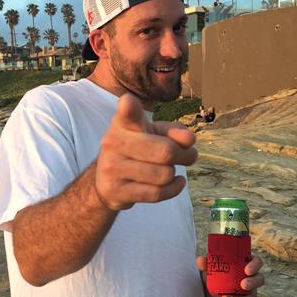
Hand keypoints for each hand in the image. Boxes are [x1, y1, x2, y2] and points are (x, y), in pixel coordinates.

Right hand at [95, 93, 197, 210]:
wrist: (107, 181)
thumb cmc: (138, 150)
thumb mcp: (155, 134)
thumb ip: (174, 132)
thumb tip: (190, 140)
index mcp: (123, 122)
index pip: (128, 114)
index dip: (129, 108)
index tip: (128, 103)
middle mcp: (113, 142)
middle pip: (166, 152)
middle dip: (185, 156)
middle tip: (189, 156)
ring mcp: (112, 167)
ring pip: (164, 175)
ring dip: (174, 174)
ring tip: (171, 171)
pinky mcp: (115, 191)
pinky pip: (157, 193)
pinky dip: (174, 189)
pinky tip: (176, 183)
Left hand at [196, 253, 264, 296]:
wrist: (208, 287)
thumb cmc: (213, 271)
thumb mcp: (208, 266)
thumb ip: (205, 262)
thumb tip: (201, 260)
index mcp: (246, 262)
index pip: (257, 261)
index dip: (255, 265)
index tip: (246, 270)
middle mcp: (251, 276)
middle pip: (260, 279)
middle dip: (253, 282)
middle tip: (243, 285)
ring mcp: (249, 290)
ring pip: (252, 295)